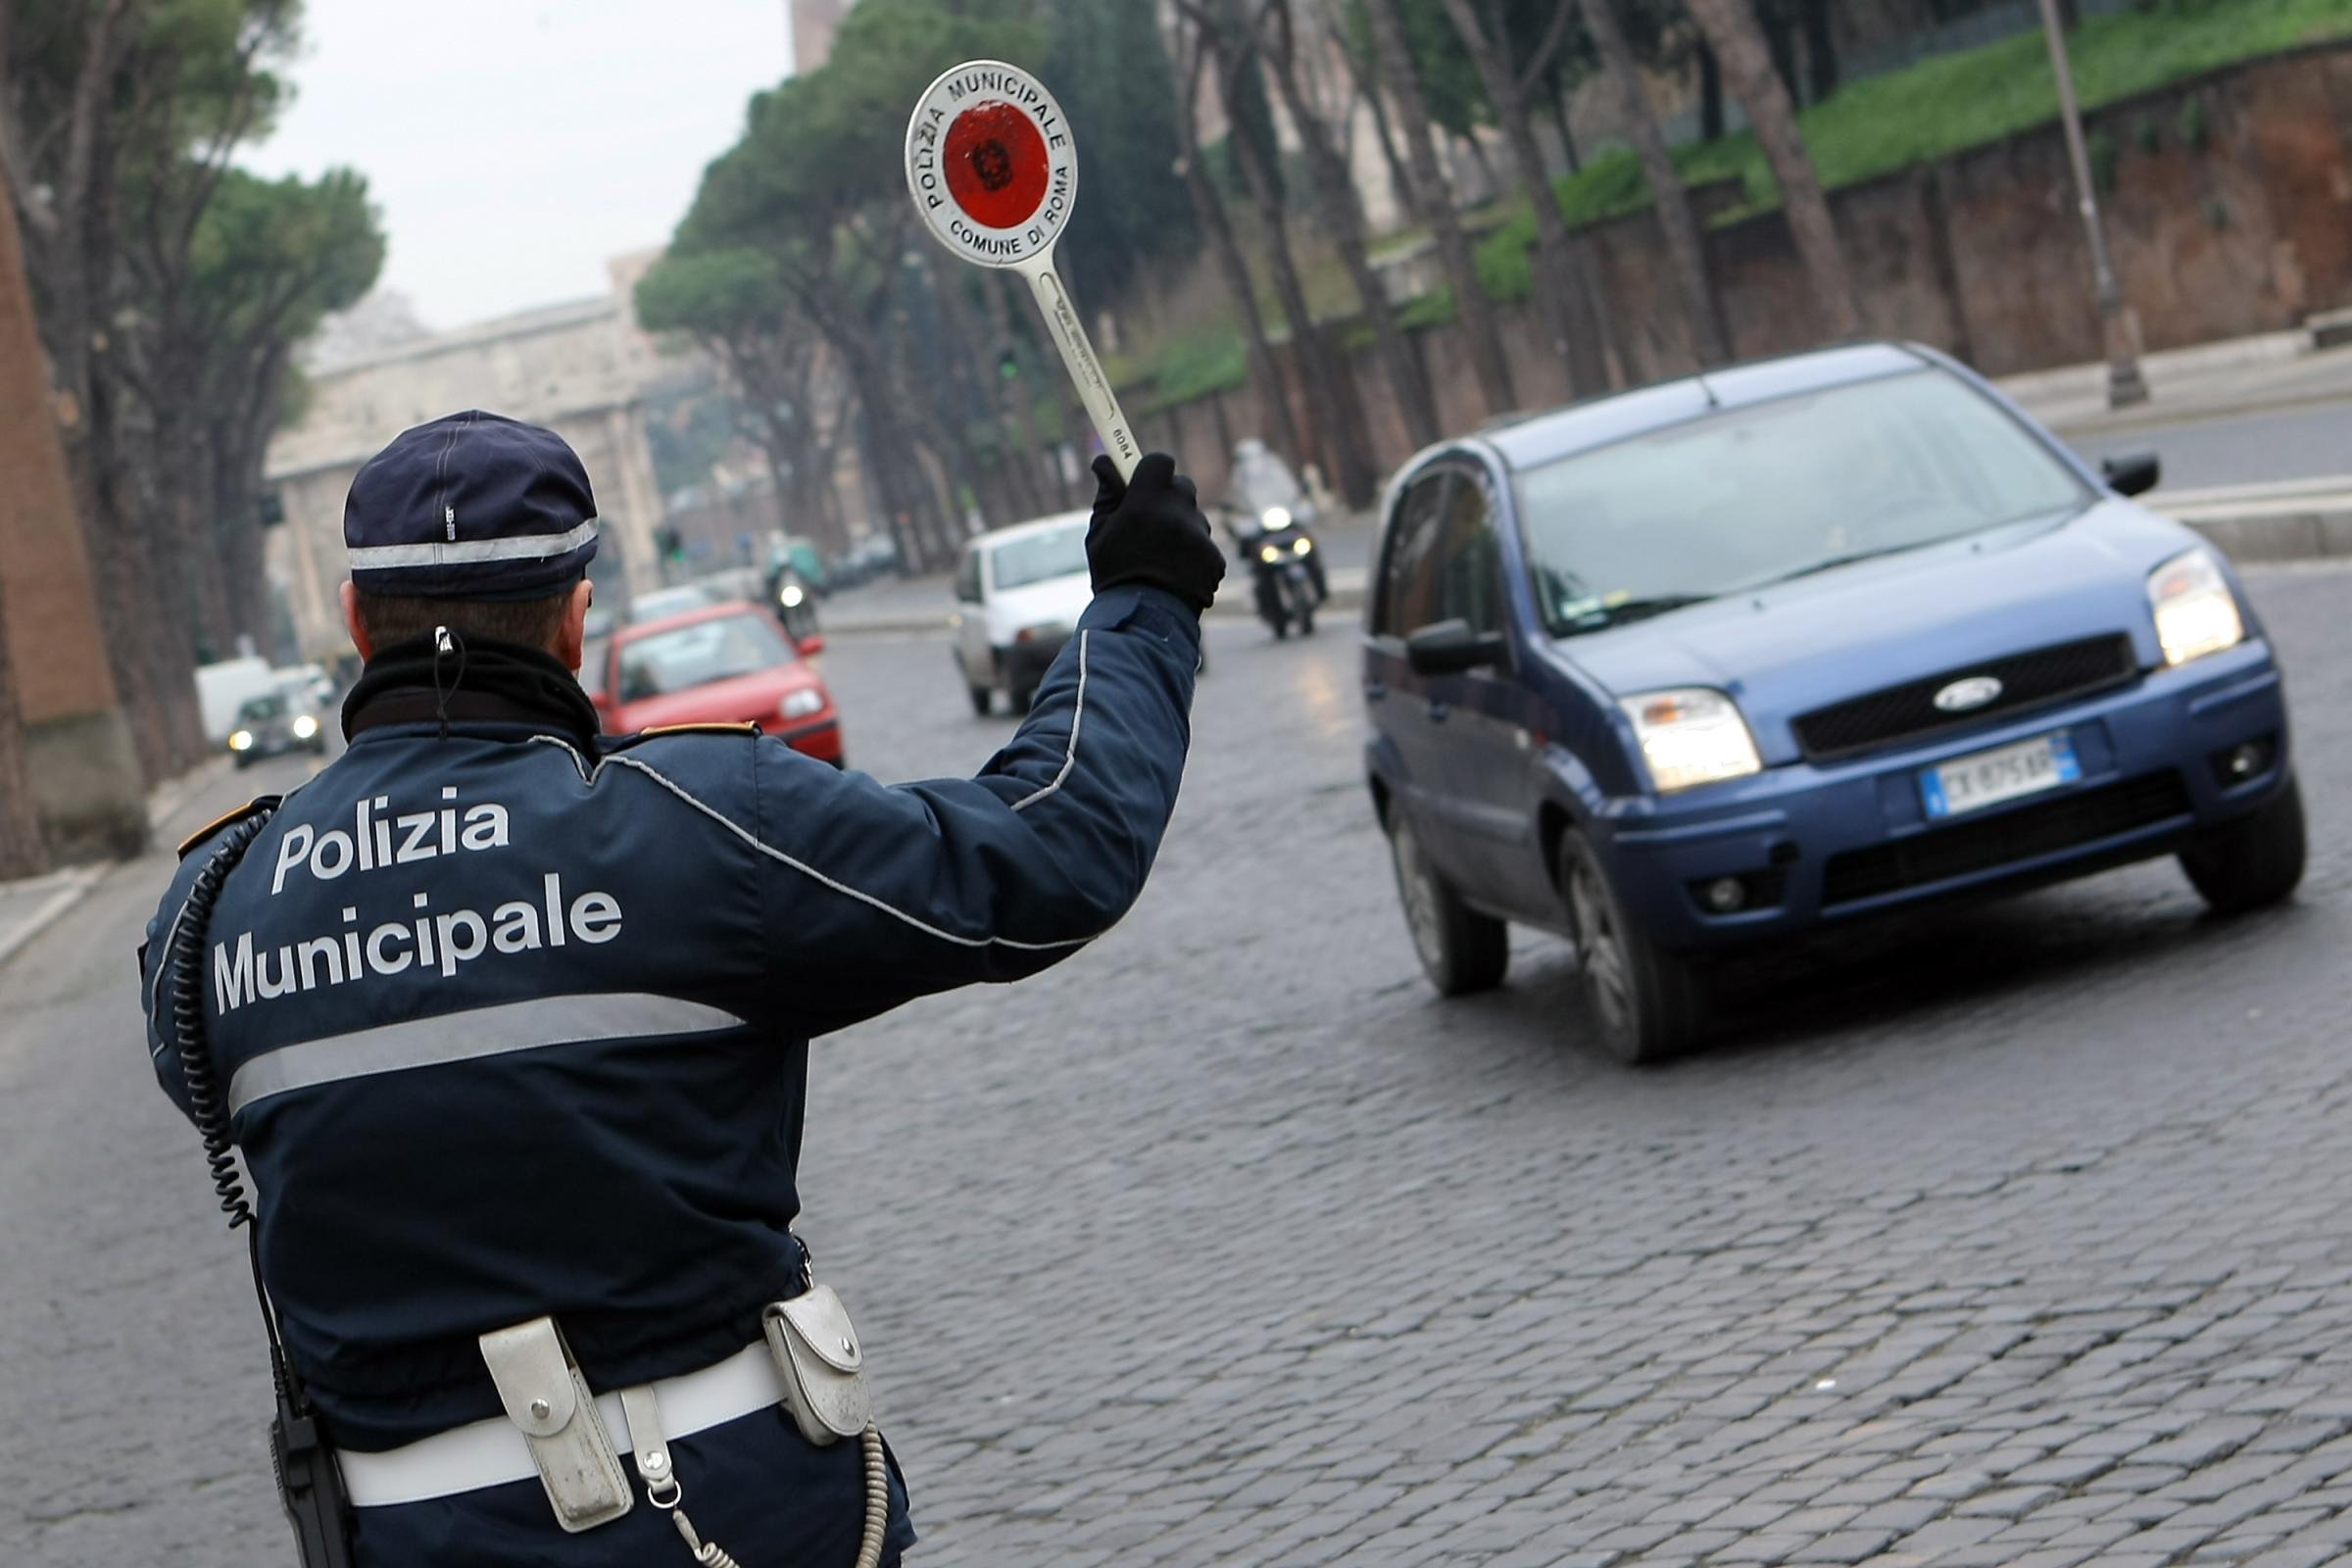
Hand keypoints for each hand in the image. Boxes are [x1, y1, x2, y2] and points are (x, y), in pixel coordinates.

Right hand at [1086, 453, 1225, 614]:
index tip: (1140, 482)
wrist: (1144, 623)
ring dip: (1181, 528)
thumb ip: (1107, 495)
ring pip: (1194, 518)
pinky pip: (1204, 545)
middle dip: (1168, 498)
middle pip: (1182, 487)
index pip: (1161, 461)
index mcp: (1147, 501)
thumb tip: (1104, 461)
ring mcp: (1201, 537)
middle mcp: (1179, 513)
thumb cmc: (1115, 576)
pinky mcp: (1216, 558)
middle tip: (1150, 520)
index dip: (1151, 469)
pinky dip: (1193, 555)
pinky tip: (1176, 573)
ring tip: (1161, 557)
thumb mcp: (1099, 534)